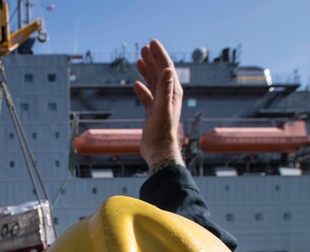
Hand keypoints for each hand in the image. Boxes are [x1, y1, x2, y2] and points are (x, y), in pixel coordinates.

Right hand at [133, 39, 183, 169]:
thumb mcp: (162, 107)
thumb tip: (167, 68)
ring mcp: (160, 104)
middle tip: (144, 47)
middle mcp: (168, 96)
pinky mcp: (153, 113)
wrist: (159, 151)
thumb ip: (165, 88)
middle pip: (160, 73)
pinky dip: (142, 89)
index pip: (166, 68)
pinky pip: (148, 96)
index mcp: (173, 92)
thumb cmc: (161, 132)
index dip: (159, 55)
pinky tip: (136, 85)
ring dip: (146, 71)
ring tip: (139, 60)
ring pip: (153, 83)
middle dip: (153, 59)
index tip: (152, 43)